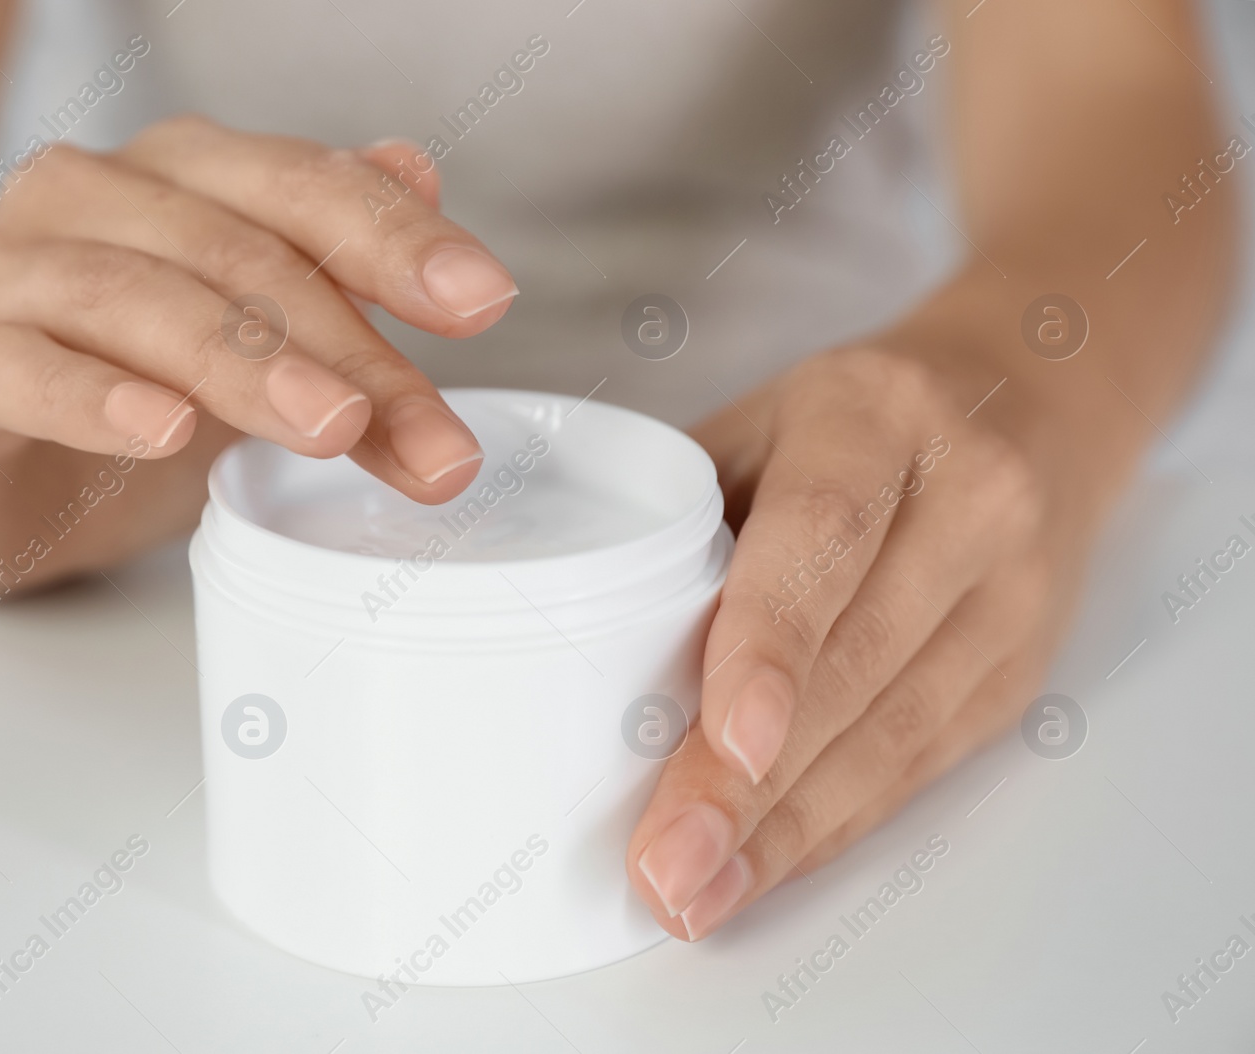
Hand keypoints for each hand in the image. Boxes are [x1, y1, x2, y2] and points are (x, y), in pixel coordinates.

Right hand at [0, 118, 514, 581]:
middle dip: (348, 345)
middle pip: (236, 252)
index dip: (396, 240)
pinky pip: (13, 365)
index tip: (485, 301)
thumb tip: (421, 173)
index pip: (302, 188)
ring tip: (331, 426)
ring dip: (243, 362)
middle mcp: (89, 201)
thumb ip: (326, 265)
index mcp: (175, 179)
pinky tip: (162, 431)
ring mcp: (6, 277)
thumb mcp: (248, 341)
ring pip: (134, 298)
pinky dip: (92, 395)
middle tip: (431, 436)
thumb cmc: (117, 390)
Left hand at [625, 347, 1093, 939]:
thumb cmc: (860, 416)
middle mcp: (967, 503)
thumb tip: (579, 634)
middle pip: (853, 661)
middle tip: (667, 867)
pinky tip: (764, 866)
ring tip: (698, 892)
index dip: (773, 644)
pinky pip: (918, 764)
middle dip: (750, 783)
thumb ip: (685, 510)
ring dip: (786, 830)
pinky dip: (834, 824)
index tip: (730, 742)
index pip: (824, 535)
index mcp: (877, 415)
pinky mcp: (1018, 672)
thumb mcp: (762, 417)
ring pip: (891, 733)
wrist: (1030, 402)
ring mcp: (1009, 596)